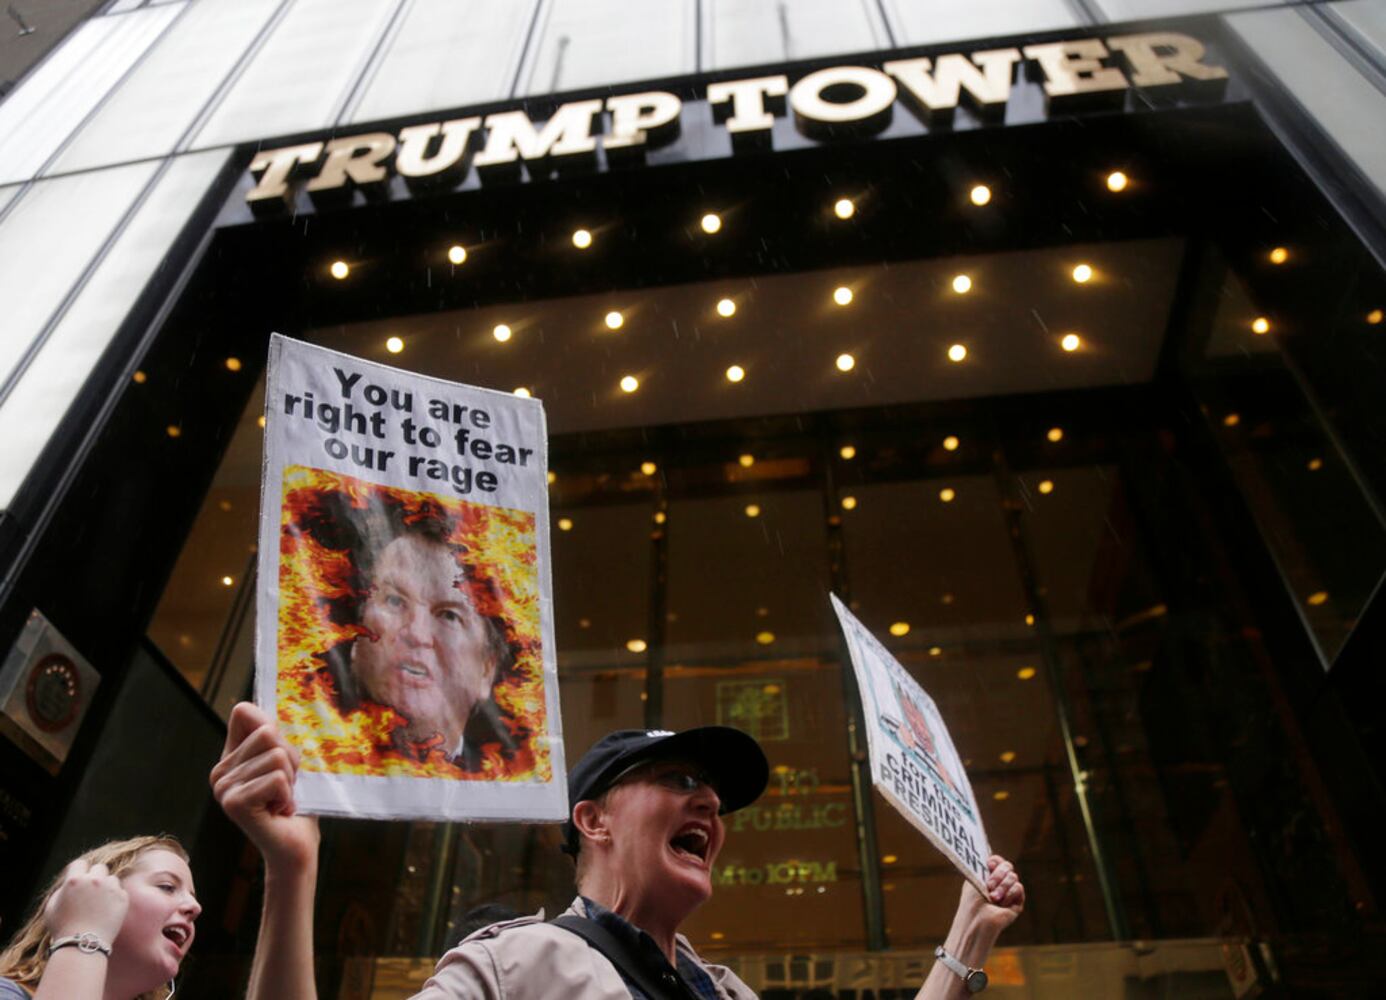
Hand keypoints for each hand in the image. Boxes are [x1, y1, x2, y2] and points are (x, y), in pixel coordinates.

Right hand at [44, 859, 128, 943]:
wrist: (82, 945)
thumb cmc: (63, 929)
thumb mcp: (52, 908)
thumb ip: (62, 890)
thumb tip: (71, 881)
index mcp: (75, 881)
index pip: (80, 864)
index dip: (79, 871)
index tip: (80, 879)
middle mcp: (94, 881)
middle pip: (99, 868)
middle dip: (95, 877)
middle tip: (91, 892)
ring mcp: (110, 889)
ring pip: (111, 879)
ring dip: (106, 887)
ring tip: (99, 904)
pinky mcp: (123, 898)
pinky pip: (120, 891)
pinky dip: (115, 898)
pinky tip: (107, 910)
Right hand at [211, 702, 319, 872]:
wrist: (295, 845)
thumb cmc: (295, 801)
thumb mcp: (287, 760)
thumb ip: (271, 734)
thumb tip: (248, 707)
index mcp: (229, 756)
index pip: (245, 713)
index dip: (274, 731)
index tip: (279, 761)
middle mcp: (219, 771)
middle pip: (268, 733)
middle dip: (289, 759)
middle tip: (284, 787)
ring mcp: (223, 788)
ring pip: (277, 757)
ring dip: (290, 780)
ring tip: (282, 800)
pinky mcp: (234, 803)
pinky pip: (277, 778)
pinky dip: (288, 795)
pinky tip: (279, 811)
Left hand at [958, 855, 1024, 934]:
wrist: (977, 918)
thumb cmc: (971, 901)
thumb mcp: (975, 878)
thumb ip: (983, 866)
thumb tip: (990, 855)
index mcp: (988, 876)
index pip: (998, 861)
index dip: (996, 860)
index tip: (989, 865)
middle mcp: (999, 883)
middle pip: (1008, 866)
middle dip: (998, 874)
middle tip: (988, 885)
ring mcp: (1009, 892)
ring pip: (1013, 876)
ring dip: (1002, 886)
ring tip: (993, 898)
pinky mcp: (1017, 902)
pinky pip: (1019, 888)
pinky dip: (1009, 894)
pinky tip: (1001, 903)